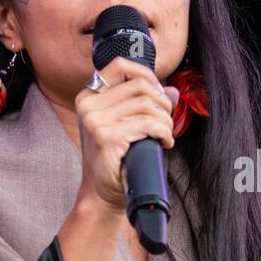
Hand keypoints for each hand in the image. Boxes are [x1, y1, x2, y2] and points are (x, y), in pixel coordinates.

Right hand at [73, 57, 177, 211]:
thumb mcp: (125, 126)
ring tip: (165, 135)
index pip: (120, 65)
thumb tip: (172, 91)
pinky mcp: (106, 136)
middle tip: (166, 121)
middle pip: (140, 85)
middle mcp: (89, 104)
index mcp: (89, 97)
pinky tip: (164, 142)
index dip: (147, 74)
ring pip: (147, 105)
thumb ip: (143, 105)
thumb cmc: (115, 161)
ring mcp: (95, 120)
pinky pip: (148, 124)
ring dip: (165, 121)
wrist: (102, 194)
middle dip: (162, 102)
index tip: (159, 93)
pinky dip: (163, 132)